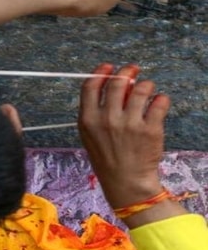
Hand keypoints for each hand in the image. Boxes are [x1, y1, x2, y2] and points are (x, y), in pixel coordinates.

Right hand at [78, 63, 169, 208]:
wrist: (125, 181)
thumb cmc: (107, 158)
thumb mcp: (91, 135)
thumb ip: (98, 111)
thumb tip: (117, 86)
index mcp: (88, 120)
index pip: (91, 86)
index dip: (102, 72)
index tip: (110, 67)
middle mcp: (107, 120)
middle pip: (118, 82)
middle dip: (128, 72)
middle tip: (134, 71)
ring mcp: (129, 124)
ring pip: (142, 88)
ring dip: (147, 85)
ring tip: (148, 91)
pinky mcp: (150, 129)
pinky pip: (160, 102)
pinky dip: (161, 99)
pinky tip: (158, 104)